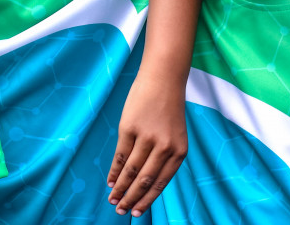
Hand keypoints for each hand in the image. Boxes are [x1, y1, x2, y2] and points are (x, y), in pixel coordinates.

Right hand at [107, 74, 187, 216]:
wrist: (163, 78)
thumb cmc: (168, 107)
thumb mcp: (174, 134)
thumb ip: (164, 157)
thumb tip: (144, 183)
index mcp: (179, 151)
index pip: (160, 183)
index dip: (146, 200)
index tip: (136, 212)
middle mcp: (165, 147)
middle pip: (144, 181)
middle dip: (131, 198)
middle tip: (120, 210)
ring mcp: (147, 138)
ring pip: (130, 171)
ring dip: (120, 188)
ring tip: (112, 199)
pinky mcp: (130, 128)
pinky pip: (120, 156)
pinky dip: (114, 171)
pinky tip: (110, 180)